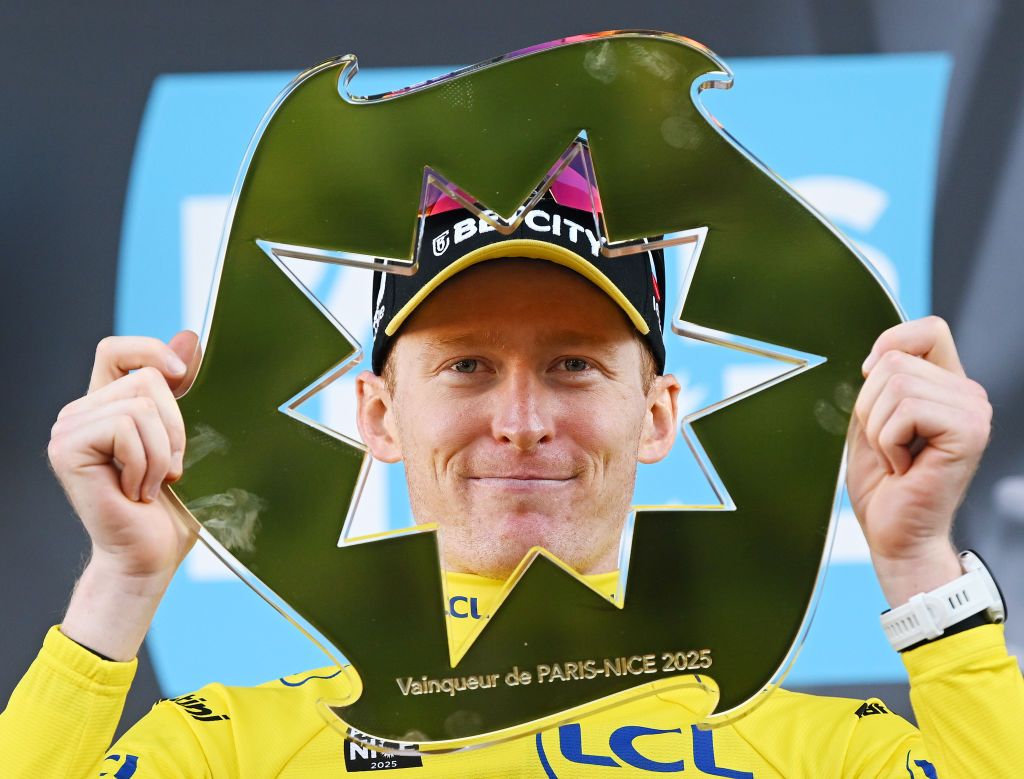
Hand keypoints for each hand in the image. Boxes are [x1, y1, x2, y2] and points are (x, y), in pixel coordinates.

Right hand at [49, 331, 200, 659]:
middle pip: (147, 380)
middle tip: (167, 470)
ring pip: (142, 404)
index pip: (116, 350)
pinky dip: (146, 462)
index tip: (183, 374)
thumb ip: (180, 388)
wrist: (149, 557)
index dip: (150, 351)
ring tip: (151, 484)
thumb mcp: (184, 437)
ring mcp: (68, 429)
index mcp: (106, 406)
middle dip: (176, 428)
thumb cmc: (170, 508)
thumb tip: (189, 333)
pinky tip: (135, 492)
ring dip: (163, 451)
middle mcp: (80, 413)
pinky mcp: (66, 448)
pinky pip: (126, 427)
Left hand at [847, 316, 991, 607]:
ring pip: (896, 384)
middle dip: (869, 405)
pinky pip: (906, 411)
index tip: (871, 382)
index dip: (890, 344)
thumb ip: (879, 383)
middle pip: (895, 359)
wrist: (896, 535)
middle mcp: (967, 394)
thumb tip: (878, 355)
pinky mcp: (969, 432)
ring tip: (895, 458)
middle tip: (887, 445)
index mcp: (947, 386)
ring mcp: (973, 412)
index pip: (928, 329)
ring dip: (878, 428)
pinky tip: (904, 467)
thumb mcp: (871, 421)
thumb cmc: (884, 487)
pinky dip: (888, 442)